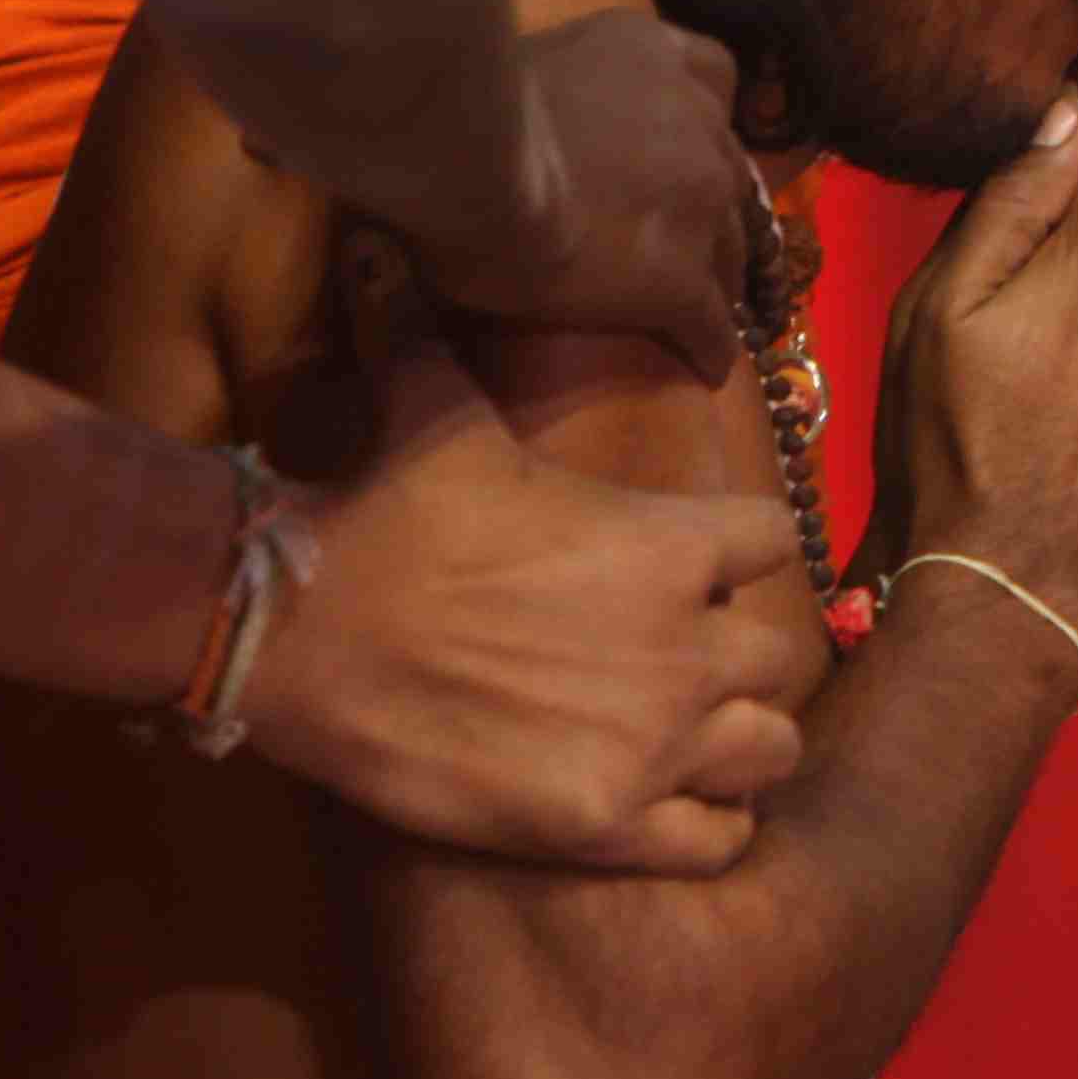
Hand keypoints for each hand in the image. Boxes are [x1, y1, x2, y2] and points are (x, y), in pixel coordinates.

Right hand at [239, 237, 822, 870]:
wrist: (294, 629)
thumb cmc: (377, 512)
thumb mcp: (423, 403)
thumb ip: (428, 325)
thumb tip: (385, 237)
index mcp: (671, 542)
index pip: (774, 542)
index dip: (742, 554)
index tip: (703, 567)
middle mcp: (686, 644)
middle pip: (783, 658)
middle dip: (742, 658)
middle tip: (688, 662)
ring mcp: (654, 742)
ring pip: (770, 752)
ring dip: (738, 743)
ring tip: (690, 740)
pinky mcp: (606, 823)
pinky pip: (717, 841)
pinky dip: (707, 828)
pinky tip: (668, 810)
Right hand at [402, 7, 755, 371]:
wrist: (462, 166)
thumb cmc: (458, 112)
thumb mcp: (522, 68)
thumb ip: (561, 89)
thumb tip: (532, 118)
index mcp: (650, 55)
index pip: (713, 78)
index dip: (701, 122)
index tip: (683, 150)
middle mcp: (695, 121)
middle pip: (727, 178)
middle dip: (710, 211)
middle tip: (687, 244)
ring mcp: (699, 201)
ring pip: (729, 253)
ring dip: (717, 281)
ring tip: (703, 313)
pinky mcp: (681, 278)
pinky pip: (710, 325)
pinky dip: (708, 347)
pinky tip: (702, 369)